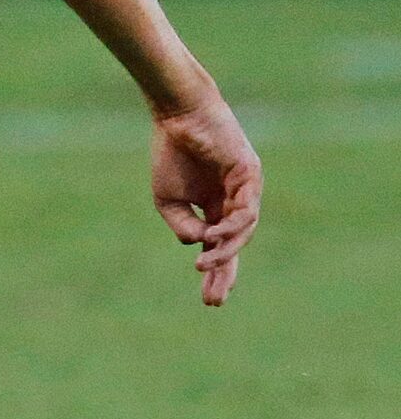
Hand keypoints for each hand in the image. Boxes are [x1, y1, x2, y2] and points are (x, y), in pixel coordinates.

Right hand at [149, 93, 260, 306]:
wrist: (179, 117)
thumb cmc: (172, 153)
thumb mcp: (167, 199)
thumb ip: (182, 225)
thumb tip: (200, 244)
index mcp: (216, 207)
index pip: (220, 246)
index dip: (216, 273)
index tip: (209, 301)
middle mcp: (235, 202)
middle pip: (237, 245)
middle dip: (225, 272)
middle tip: (214, 300)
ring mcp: (246, 190)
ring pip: (243, 231)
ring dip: (224, 251)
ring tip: (204, 265)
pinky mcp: (250, 176)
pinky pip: (245, 210)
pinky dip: (230, 227)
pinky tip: (213, 237)